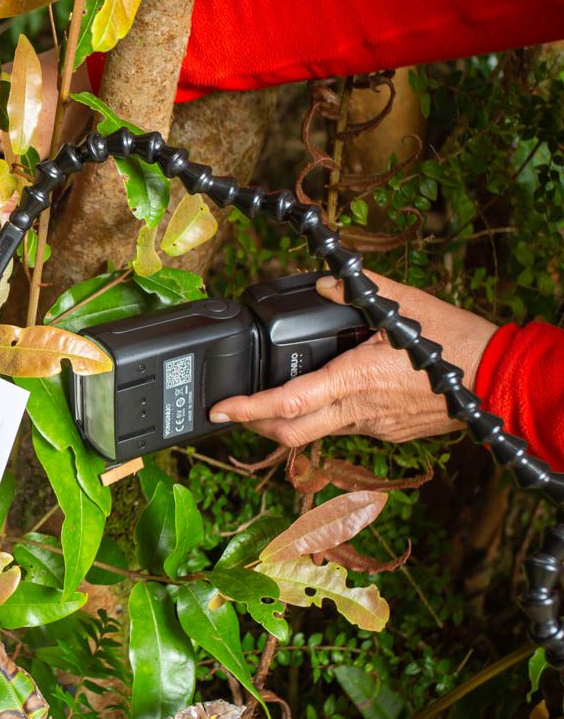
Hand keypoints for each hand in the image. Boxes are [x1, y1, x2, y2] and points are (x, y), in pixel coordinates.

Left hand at [209, 272, 499, 447]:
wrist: (500, 378)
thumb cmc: (454, 341)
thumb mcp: (402, 305)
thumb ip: (355, 291)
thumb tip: (321, 285)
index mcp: (354, 380)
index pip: (287, 404)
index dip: (246, 409)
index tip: (219, 410)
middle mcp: (358, 411)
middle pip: (291, 432)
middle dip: (254, 424)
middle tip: (231, 411)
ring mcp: (373, 427)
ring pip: (318, 430)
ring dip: (292, 418)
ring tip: (273, 398)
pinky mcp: (387, 434)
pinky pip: (347, 427)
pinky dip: (329, 413)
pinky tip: (331, 393)